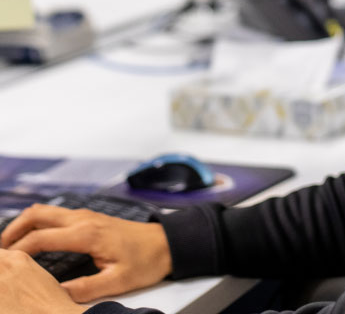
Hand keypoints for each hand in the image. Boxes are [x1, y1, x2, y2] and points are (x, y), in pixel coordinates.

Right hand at [0, 203, 171, 302]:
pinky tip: (31, 241)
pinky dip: (36, 224)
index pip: (40, 239)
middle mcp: (83, 219)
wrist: (167, 243)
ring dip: (23, 225)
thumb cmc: (146, 261)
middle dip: (12, 231)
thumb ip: (84, 289)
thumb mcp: (117, 281)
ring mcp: (86, 216)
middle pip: (37, 215)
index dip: (16, 252)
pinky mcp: (89, 218)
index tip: (3, 265)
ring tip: (8, 249)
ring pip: (45, 211)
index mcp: (87, 233)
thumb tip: (55, 295)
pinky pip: (55, 216)